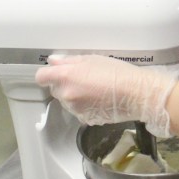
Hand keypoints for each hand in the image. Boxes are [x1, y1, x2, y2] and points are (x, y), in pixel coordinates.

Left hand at [35, 54, 177, 137]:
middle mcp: (66, 95)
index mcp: (66, 77)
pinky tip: (99, 100)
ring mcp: (75, 109)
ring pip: (66, 101)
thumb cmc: (118, 72)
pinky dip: (84, 106)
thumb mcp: (93, 59)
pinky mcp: (84, 119)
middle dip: (64, 84)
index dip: (48, 73)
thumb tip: (54, 62)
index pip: (41, 77)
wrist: (136, 94)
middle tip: (83, 78)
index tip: (56, 72)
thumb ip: (69, 61)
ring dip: (74, 96)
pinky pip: (78, 111)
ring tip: (94, 89)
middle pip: (55, 89)